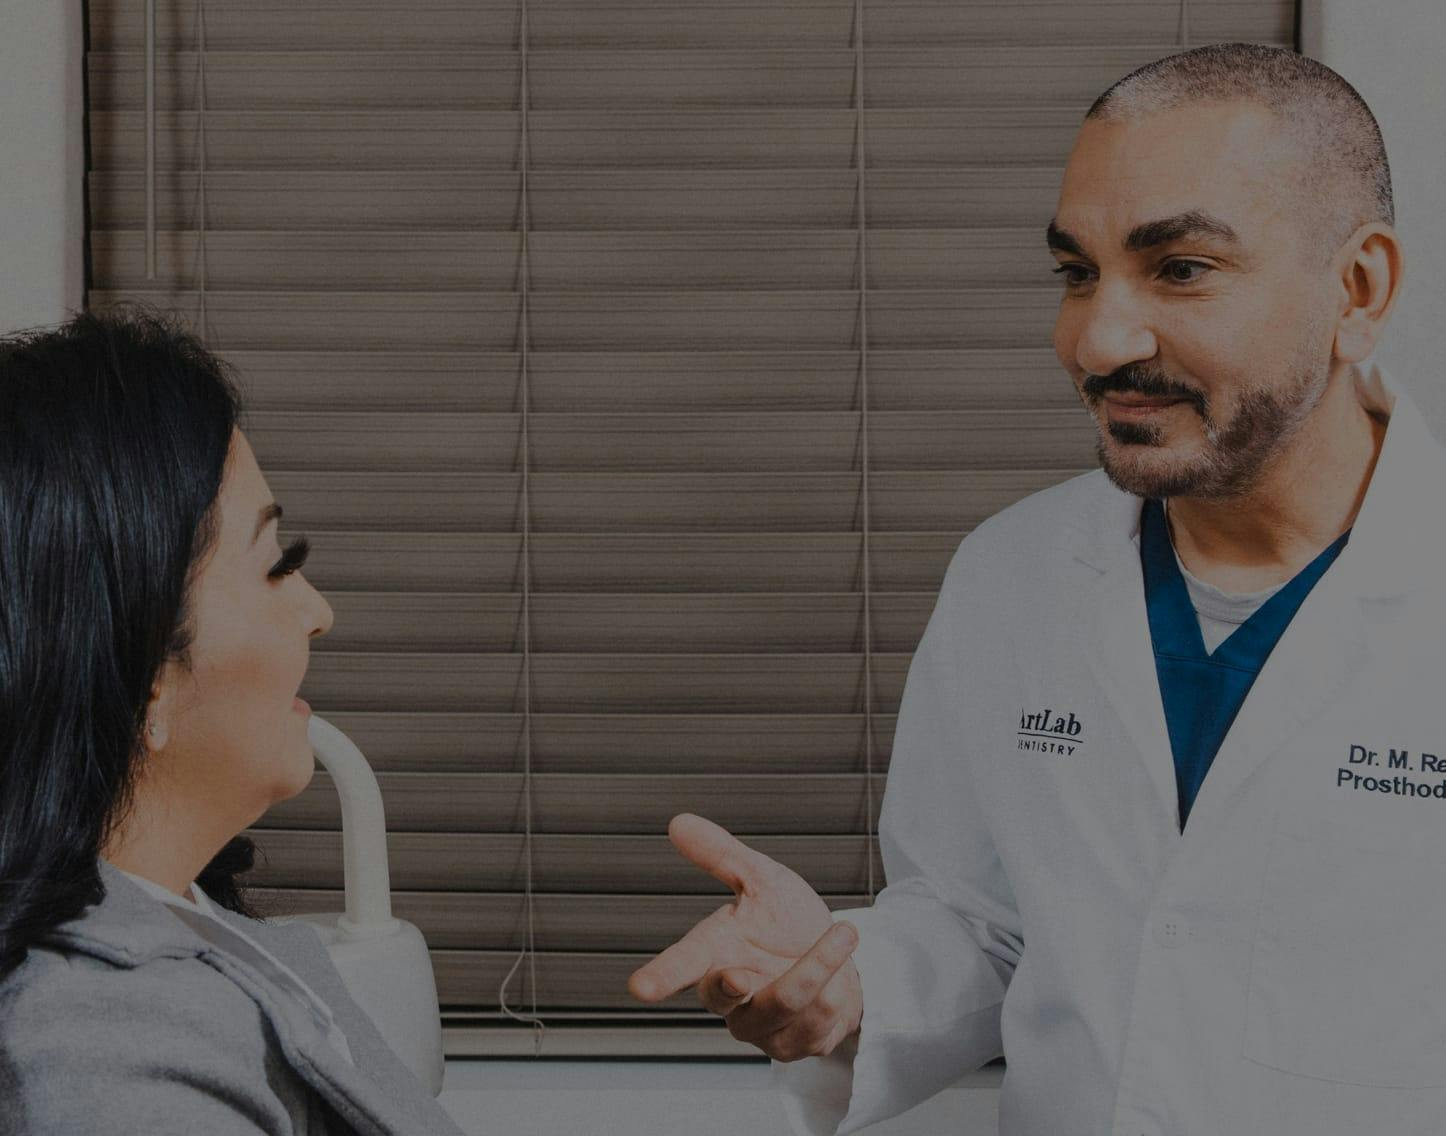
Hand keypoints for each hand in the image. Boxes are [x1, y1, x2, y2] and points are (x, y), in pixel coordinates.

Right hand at [626, 813, 863, 1060]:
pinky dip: (837, 985)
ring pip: (786, 1000)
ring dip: (821, 962)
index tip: (641, 987)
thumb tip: (679, 822)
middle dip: (733, 986)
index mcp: (714, 952)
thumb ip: (722, 855)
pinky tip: (836, 979)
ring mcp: (758, 1027)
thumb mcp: (762, 879)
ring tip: (840, 934)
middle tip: (739, 974)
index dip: (661, 976)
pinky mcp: (792, 1046)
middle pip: (722, 997)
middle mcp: (730, 996)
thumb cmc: (790, 921)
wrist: (840, 960)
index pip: (680, 964)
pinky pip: (818, 1020)